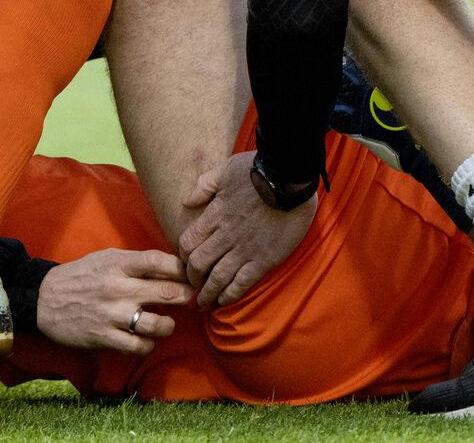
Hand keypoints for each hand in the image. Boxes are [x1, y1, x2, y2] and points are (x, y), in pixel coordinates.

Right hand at [34, 248, 194, 354]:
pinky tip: (146, 339)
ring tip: (167, 323)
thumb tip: (173, 266)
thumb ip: (136, 262)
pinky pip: (138, 346)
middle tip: (191, 299)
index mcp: (118, 264)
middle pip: (167, 292)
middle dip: (187, 296)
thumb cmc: (81, 275)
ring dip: (169, 325)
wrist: (43, 299)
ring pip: (157, 324)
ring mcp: (111, 315)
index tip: (190, 274)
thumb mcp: (107, 258)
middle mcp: (117, 288)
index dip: (182, 268)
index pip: (160, 261)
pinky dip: (147, 345)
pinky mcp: (103, 337)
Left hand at [178, 152, 314, 308]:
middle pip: (198, 264)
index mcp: (215, 214)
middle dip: (192, 278)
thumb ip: (204, 185)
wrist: (290, 177)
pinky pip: (241, 283)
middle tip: (194, 286)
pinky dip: (230, 295)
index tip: (187, 262)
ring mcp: (244, 249)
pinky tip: (225, 302)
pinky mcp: (264, 259)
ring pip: (217, 278)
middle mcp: (225, 235)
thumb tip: (186, 201)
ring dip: (208, 294)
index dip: (183, 256)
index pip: (187, 243)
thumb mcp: (226, 170)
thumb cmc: (260, 169)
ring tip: (205, 303)